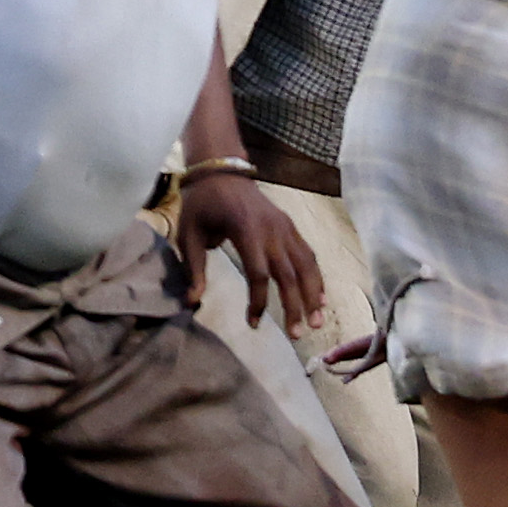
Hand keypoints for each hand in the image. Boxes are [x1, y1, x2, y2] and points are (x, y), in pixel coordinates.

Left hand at [176, 173, 327, 334]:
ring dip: (313, 295)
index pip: (258, 273)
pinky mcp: (290, 226)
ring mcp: (284, 226)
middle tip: (296, 335)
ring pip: (305, 265)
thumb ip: (193, 267)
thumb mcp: (187, 233)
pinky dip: (316, 277)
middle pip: (288, 274)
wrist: (220, 171)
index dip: (258, 301)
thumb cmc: (202, 204)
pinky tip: (319, 298)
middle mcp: (270, 229)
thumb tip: (191, 302)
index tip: (253, 324)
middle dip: (294, 306)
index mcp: (244, 229)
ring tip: (316, 323)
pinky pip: (308, 254)